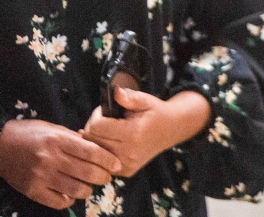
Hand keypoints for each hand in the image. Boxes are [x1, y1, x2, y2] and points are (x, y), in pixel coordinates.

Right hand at [0, 118, 121, 209]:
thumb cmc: (27, 133)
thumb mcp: (50, 128)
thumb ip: (71, 137)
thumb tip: (93, 145)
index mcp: (56, 139)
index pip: (90, 152)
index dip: (107, 160)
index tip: (116, 165)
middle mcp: (50, 158)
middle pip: (87, 172)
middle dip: (103, 177)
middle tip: (106, 177)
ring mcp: (42, 176)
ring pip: (77, 190)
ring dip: (88, 190)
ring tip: (88, 187)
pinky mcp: (34, 191)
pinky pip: (60, 202)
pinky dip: (70, 200)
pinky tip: (70, 194)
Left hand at [82, 89, 210, 176]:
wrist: (171, 130)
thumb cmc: (155, 113)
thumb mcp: (145, 100)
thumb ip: (129, 97)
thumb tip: (117, 92)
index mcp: (132, 134)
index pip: (96, 127)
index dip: (96, 115)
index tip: (104, 110)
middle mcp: (129, 153)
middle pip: (93, 141)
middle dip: (93, 127)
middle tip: (104, 119)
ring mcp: (127, 165)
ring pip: (95, 153)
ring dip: (95, 140)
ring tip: (106, 130)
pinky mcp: (126, 171)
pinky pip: (102, 162)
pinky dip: (101, 151)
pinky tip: (107, 141)